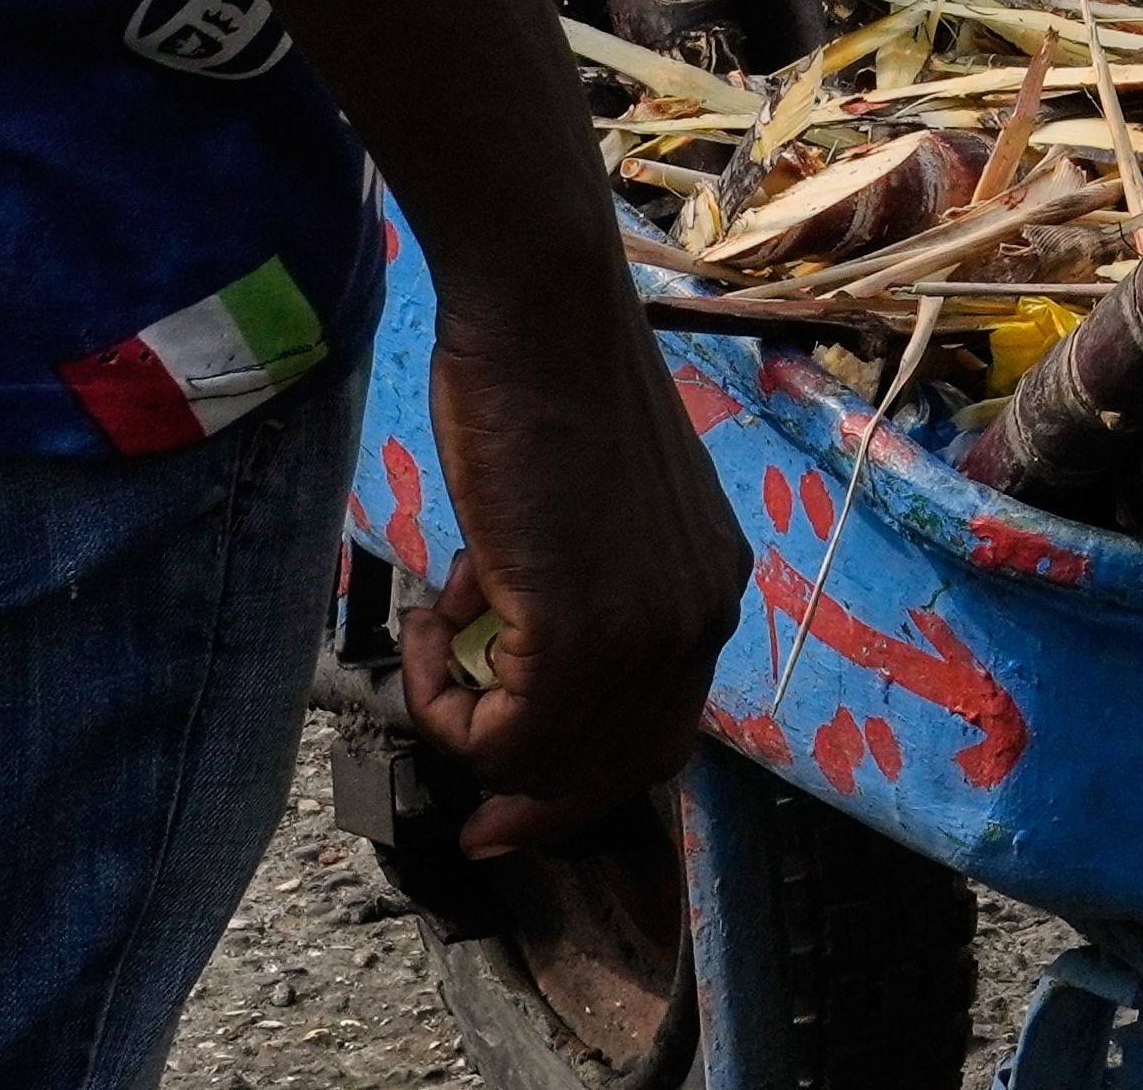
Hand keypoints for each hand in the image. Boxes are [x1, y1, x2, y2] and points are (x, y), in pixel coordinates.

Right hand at [402, 277, 741, 858]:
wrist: (541, 322)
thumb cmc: (548, 396)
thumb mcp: (597, 519)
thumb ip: (588, 594)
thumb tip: (521, 668)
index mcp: (711, 587)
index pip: (658, 737)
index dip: (579, 787)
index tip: (505, 813)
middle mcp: (700, 617)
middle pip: (612, 771)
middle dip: (527, 798)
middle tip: (469, 821)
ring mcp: (650, 629)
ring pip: (541, 757)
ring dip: (464, 717)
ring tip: (438, 628)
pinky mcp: (584, 630)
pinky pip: (499, 731)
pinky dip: (443, 697)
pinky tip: (432, 617)